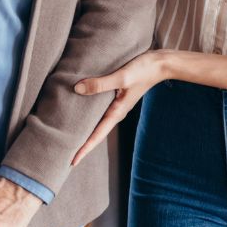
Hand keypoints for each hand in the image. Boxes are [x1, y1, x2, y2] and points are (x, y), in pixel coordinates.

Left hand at [71, 50, 167, 165]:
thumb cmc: (144, 70)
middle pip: (95, 133)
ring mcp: (116, 104)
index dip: (84, 149)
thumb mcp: (122, 77)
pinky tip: (79, 112)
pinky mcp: (116, 95)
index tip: (72, 162)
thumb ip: (100, 84)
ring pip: (97, 122)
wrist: (161, 63)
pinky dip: (88, 115)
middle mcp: (116, 112)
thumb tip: (77, 89)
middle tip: (65, 156)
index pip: (97, 136)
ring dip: (84, 130)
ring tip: (69, 138)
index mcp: (117, 113)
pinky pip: (99, 110)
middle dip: (82, 145)